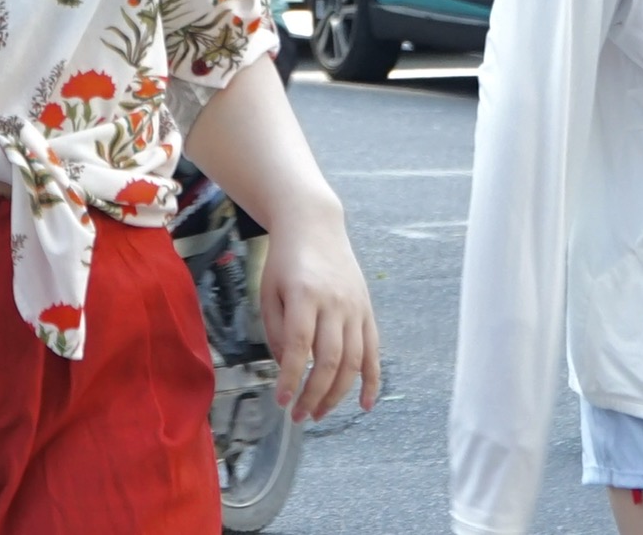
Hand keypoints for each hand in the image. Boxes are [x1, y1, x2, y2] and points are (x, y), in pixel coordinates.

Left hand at [259, 199, 382, 423]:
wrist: (314, 225)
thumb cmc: (284, 260)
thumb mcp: (269, 292)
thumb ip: (278, 332)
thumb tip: (289, 368)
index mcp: (306, 296)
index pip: (300, 347)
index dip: (291, 379)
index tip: (282, 402)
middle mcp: (335, 303)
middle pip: (330, 360)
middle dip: (314, 395)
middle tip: (299, 417)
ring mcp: (355, 307)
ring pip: (353, 361)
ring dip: (337, 394)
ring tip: (319, 414)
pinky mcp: (366, 310)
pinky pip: (373, 350)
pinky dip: (372, 380)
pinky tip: (365, 404)